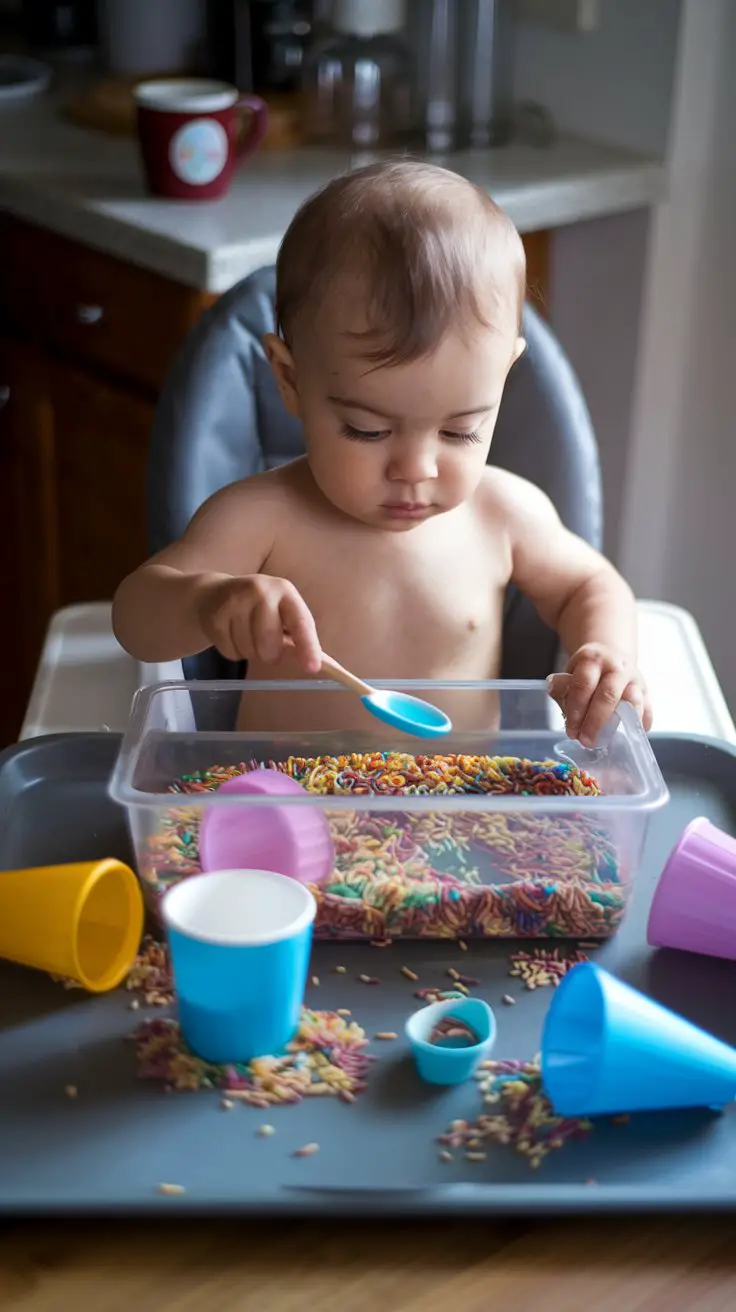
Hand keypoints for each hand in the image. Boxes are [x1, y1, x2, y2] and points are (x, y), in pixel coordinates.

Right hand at [195, 575, 321, 673]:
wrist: (213, 595)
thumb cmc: (257, 608)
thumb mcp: (280, 612)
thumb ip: (297, 635)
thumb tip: (316, 664)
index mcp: (284, 591)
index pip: (300, 622)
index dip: (308, 646)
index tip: (312, 668)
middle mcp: (261, 591)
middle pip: (270, 642)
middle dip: (270, 654)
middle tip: (267, 647)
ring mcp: (235, 602)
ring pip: (249, 650)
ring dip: (251, 653)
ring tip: (246, 635)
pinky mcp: (215, 618)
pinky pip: (231, 652)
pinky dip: (234, 652)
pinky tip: (232, 635)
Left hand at [547, 643, 652, 746]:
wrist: (610, 658)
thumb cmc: (586, 673)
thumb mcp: (569, 674)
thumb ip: (562, 686)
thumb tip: (554, 689)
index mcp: (593, 659)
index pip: (584, 683)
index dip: (577, 708)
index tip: (572, 731)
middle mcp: (617, 666)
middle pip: (609, 694)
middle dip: (596, 721)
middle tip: (586, 741)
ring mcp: (634, 679)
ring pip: (633, 701)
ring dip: (620, 724)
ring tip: (608, 740)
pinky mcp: (647, 692)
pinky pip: (648, 709)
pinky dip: (641, 723)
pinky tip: (631, 737)